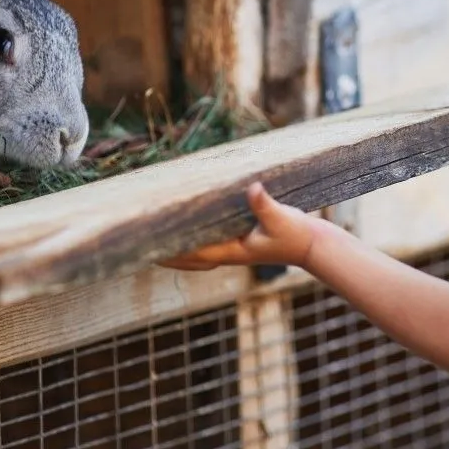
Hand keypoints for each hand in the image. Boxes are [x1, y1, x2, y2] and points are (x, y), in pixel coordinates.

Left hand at [163, 181, 323, 271]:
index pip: (193, 254)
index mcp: (233, 251)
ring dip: (175, 250)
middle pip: (188, 260)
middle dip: (165, 255)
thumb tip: (253, 189)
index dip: (170, 252)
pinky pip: (207, 245)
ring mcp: (233, 250)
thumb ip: (265, 205)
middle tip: (137, 246)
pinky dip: (191, 241)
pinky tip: (184, 230)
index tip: (148, 247)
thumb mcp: (281, 217)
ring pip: (196, 255)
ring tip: (153, 239)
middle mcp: (229, 253)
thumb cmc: (296, 233)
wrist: (312, 245)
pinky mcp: (239, 243)